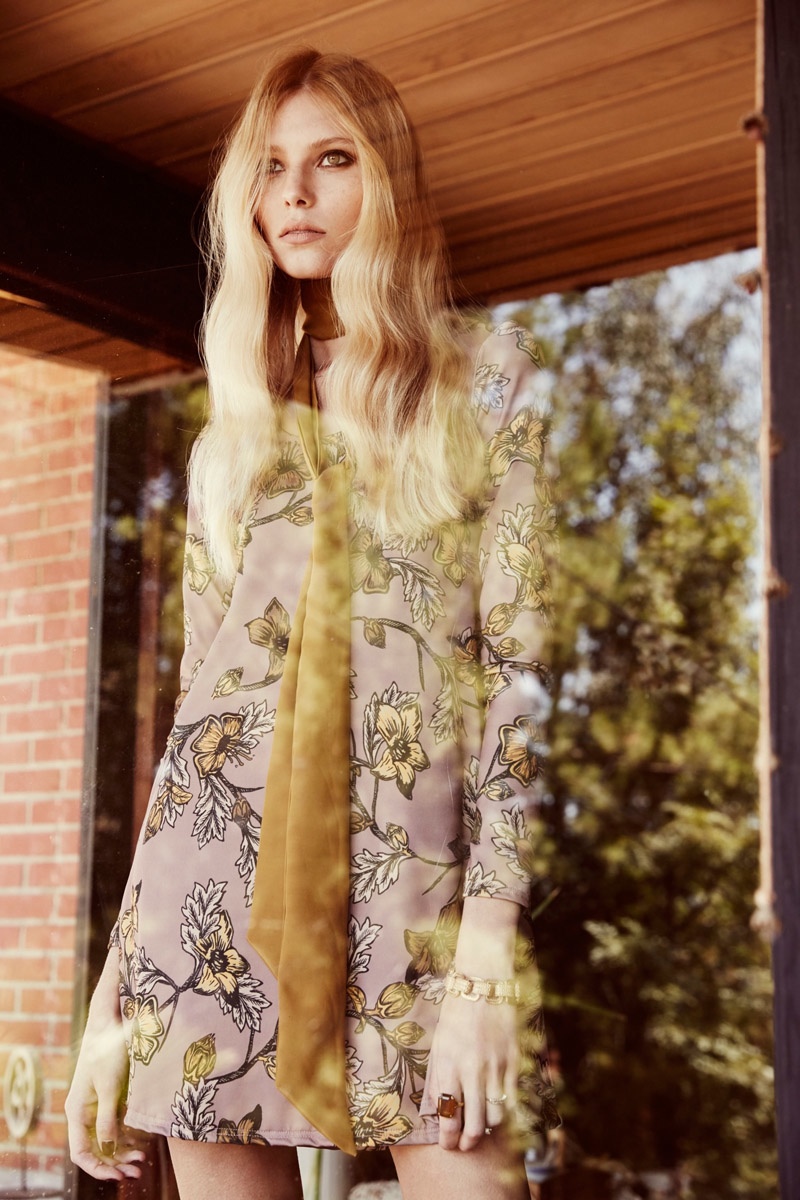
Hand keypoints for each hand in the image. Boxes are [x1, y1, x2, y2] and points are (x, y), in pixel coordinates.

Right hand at [65, 1010, 144, 1179]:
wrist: (111, 1023)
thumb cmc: (108, 1052)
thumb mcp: (110, 1086)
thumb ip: (107, 1118)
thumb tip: (108, 1148)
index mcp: (77, 1112)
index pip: (81, 1153)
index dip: (99, 1167)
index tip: (118, 1176)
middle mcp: (83, 1113)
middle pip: (95, 1149)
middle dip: (114, 1163)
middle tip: (137, 1171)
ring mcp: (95, 1106)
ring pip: (106, 1139)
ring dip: (122, 1152)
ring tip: (142, 1161)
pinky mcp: (108, 1098)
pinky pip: (114, 1126)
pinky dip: (126, 1136)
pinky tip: (141, 1143)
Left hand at [428, 992, 518, 1151]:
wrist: (483, 984)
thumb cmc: (456, 1014)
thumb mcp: (439, 1044)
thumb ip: (439, 1077)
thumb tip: (439, 1108)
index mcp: (449, 1065)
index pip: (449, 1115)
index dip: (448, 1138)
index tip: (448, 1146)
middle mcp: (474, 1070)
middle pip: (476, 1125)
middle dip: (470, 1142)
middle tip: (466, 1146)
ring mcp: (497, 1067)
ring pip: (498, 1117)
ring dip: (490, 1128)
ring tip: (483, 1127)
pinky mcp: (514, 1061)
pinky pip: (513, 1098)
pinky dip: (508, 1110)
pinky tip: (501, 1112)